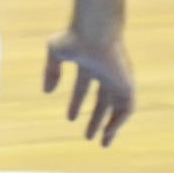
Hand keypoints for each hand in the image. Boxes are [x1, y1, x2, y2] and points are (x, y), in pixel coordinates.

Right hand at [44, 28, 134, 146]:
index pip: (83, 88)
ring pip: (116, 108)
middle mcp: (105, 74)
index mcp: (89, 64)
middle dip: (95, 120)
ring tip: (102, 142)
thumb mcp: (55, 53)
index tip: (69, 119)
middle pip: (102, 102)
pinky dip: (119, 121)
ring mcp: (117, 79)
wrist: (96, 30)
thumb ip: (51, 71)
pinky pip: (127, 109)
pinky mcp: (127, 84)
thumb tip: (46, 92)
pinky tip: (109, 131)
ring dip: (109, 125)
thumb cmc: (74, 37)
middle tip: (89, 138)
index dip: (75, 104)